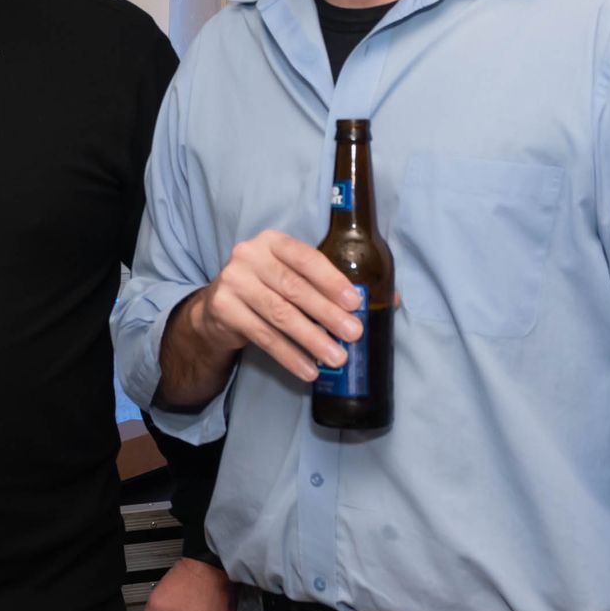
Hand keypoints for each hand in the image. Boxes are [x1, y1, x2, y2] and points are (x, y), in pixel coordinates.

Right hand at [192, 228, 364, 382]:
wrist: (218, 307)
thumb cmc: (267, 288)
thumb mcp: (293, 275)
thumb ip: (332, 284)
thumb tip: (391, 299)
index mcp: (272, 241)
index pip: (306, 258)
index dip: (332, 280)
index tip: (355, 302)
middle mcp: (249, 255)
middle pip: (294, 288)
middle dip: (327, 314)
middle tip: (353, 335)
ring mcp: (233, 282)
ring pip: (280, 315)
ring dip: (311, 339)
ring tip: (336, 357)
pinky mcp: (224, 309)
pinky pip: (263, 336)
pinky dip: (288, 355)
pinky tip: (307, 369)